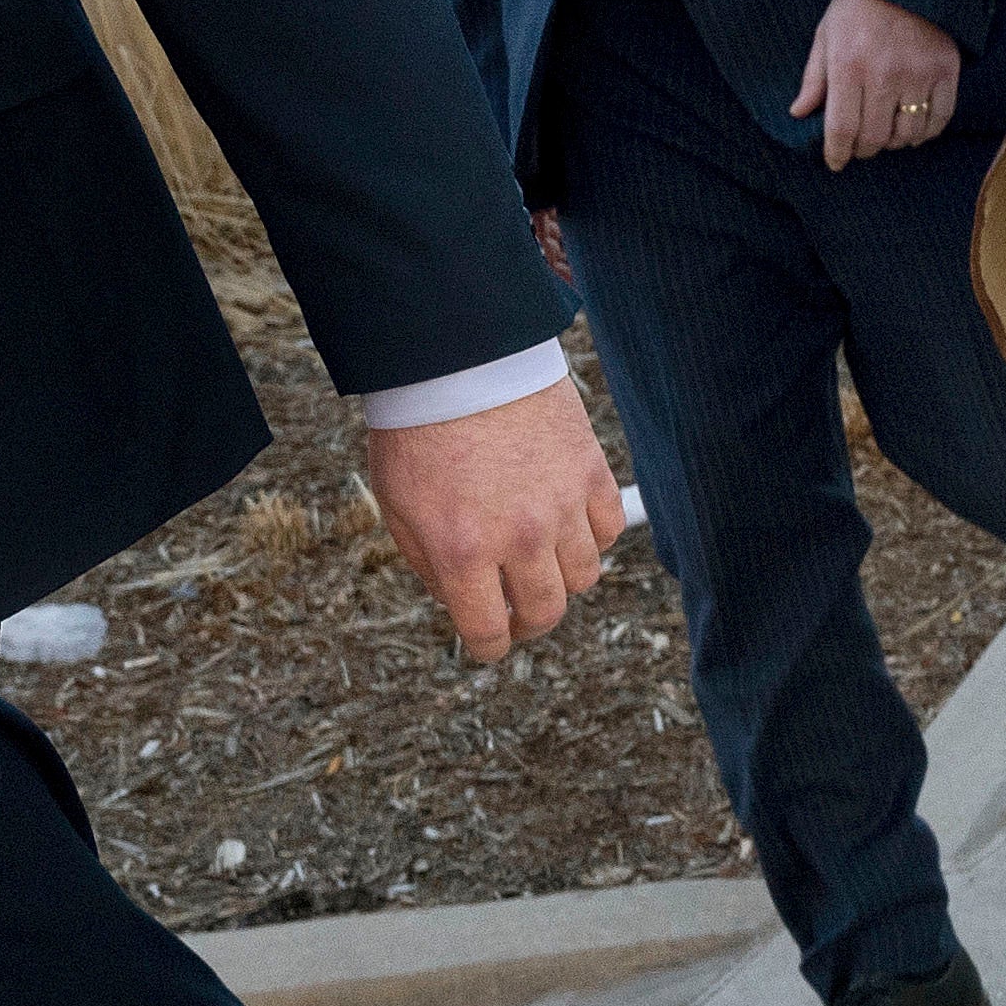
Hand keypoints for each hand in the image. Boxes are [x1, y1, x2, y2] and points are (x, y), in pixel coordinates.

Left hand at [357, 379, 622, 657]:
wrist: (456, 359)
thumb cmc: (417, 432)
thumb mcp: (398, 507)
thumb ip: (429, 564)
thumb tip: (463, 599)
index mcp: (462, 552)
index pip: (489, 632)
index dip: (487, 647)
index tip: (487, 642)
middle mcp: (519, 538)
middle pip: (545, 613)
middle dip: (527, 621)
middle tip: (515, 609)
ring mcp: (561, 506)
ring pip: (583, 577)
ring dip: (560, 577)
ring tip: (539, 557)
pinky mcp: (590, 472)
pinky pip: (608, 529)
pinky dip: (591, 535)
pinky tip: (567, 522)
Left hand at [791, 0, 970, 169]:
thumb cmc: (858, 5)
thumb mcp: (826, 35)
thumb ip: (814, 78)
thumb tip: (800, 113)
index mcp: (849, 66)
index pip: (842, 128)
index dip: (837, 153)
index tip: (836, 162)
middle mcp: (884, 75)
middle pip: (875, 137)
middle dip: (864, 150)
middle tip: (860, 148)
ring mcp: (919, 74)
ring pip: (908, 133)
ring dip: (895, 143)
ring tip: (886, 137)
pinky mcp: (945, 70)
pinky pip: (940, 118)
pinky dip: (926, 133)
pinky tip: (915, 131)